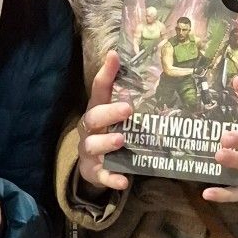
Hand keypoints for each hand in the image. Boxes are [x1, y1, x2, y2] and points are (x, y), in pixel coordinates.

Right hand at [76, 49, 131, 196]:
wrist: (94, 167)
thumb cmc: (109, 132)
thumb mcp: (114, 115)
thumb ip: (126, 96)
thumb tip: (147, 71)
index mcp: (96, 111)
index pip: (99, 90)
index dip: (105, 73)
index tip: (114, 56)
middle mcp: (90, 129)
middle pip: (93, 117)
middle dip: (109, 113)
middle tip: (128, 109)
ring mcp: (90, 151)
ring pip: (93, 145)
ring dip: (106, 142)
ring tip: (121, 139)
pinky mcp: (95, 172)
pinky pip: (102, 176)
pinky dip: (112, 178)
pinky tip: (124, 181)